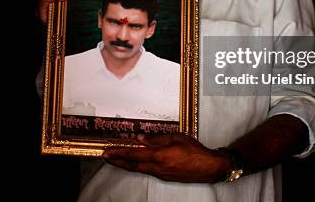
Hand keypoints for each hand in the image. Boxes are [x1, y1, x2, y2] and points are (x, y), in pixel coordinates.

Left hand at [102, 133, 232, 182]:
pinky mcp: (164, 177)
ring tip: (116, 159)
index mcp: (160, 155)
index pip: (134, 154)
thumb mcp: (176, 138)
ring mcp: (161, 174)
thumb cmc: (195, 151)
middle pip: (132, 165)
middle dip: (117, 161)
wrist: (209, 167)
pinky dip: (136, 166)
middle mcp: (158, 167)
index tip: (108, 151)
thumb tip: (140, 138)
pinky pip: (146, 171)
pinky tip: (135, 162)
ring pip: (138, 169)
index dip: (119, 153)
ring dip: (125, 164)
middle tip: (105, 156)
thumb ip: (156, 139)